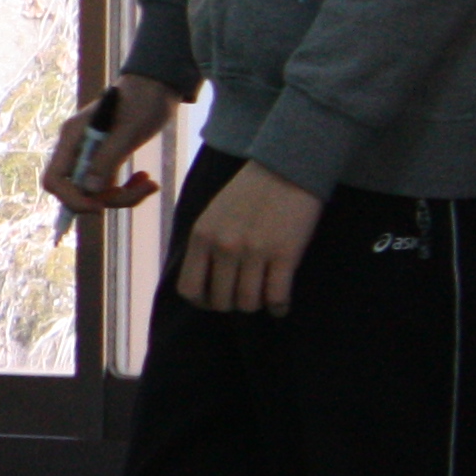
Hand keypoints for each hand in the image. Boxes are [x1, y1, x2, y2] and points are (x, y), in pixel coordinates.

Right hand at [40, 74, 175, 216]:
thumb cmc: (143, 101)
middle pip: (76, 191)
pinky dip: (128, 189)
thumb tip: (91, 190)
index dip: (70, 198)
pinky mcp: (105, 160)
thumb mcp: (128, 130)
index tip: (99, 205)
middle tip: (137, 191)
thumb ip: (107, 158)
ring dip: (124, 195)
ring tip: (149, 183)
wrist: (157, 86)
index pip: (55, 179)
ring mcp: (90, 156)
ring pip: (96, 193)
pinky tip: (146, 179)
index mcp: (73, 138)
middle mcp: (76, 149)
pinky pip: (109, 186)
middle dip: (107, 199)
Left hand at [174, 161, 323, 314]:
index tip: (214, 300)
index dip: (202, 302)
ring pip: (248, 303)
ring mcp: (254, 252)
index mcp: (201, 237)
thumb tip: (203, 282)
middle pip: (220, 301)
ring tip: (262, 299)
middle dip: (231, 305)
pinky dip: (278, 307)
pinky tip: (280, 305)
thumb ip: (205, 245)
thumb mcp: (212, 216)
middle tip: (243, 297)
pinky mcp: (285, 254)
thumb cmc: (248, 193)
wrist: (286, 168)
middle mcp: (224, 247)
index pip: (189, 289)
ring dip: (256, 306)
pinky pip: (276, 296)